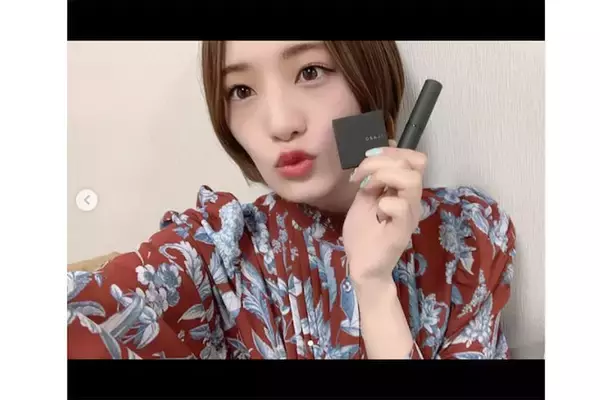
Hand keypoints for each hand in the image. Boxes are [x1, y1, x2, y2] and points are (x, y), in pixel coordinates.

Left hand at [342, 140, 426, 284]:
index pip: (414, 159)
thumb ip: (371, 179)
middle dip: (380, 162)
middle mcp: (412, 200)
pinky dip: (385, 202)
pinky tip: (376, 211)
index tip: (365, 160)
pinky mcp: (402, 230)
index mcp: (404, 191)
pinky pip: (402, 206)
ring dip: (383, 177)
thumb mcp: (363, 199)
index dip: (391, 151)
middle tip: (360, 178)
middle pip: (413, 164)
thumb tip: (376, 153)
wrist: (361, 266)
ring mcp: (409, 215)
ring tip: (367, 190)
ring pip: (411, 180)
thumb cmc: (363, 234)